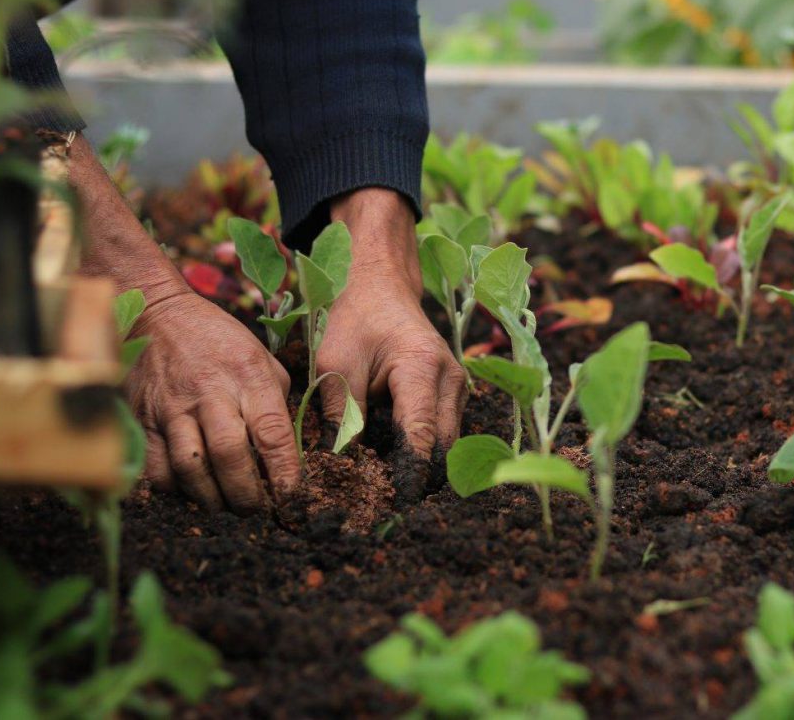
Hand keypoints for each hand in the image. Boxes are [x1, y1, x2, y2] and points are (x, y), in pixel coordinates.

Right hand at [64, 133, 298, 511]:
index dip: (284, 472)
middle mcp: (211, 394)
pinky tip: (188, 493)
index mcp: (249, 377)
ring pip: (191, 468)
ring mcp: (173, 408)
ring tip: (224, 506)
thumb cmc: (220, 341)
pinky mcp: (143, 418)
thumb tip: (291, 447)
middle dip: (246, 494)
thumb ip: (276, 400)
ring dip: (211, 498)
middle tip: (256, 510)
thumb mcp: (261, 358)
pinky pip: (156, 467)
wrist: (159, 315)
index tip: (291, 496)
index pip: (273, 434)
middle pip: (230, 457)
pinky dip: (174, 488)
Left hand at [317, 189, 466, 503]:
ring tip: (388, 492)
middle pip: (442, 447)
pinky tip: (397, 466)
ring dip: (422, 468)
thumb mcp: (334, 365)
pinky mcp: (454, 394)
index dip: (409, 475)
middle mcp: (452, 379)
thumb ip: (343, 416)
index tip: (393, 506)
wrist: (381, 286)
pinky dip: (424, 452)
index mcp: (423, 368)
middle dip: (417, 479)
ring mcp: (458, 387)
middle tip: (385, 507)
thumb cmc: (355, 320)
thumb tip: (344, 468)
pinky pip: (443, 432)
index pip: (422, 436)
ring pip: (447, 444)